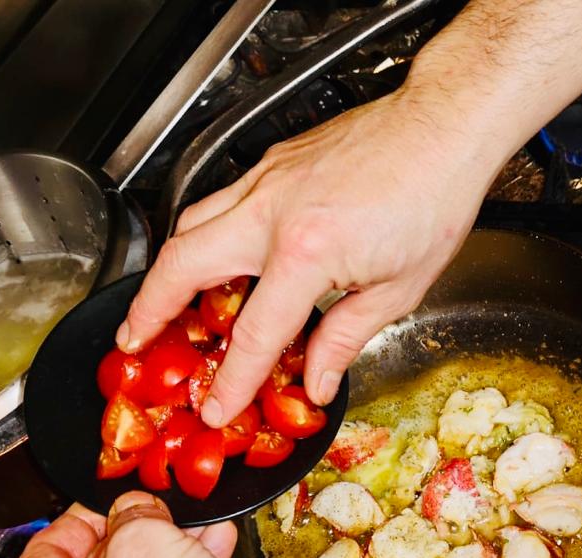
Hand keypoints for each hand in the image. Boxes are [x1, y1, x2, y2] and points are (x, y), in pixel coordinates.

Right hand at [115, 85, 498, 426]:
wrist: (446, 126)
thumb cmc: (434, 197)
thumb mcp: (398, 289)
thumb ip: (344, 338)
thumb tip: (319, 381)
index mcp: (307, 251)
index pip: (254, 333)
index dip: (231, 380)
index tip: (217, 408)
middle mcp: (273, 211)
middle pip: (183, 263)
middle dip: (149, 309)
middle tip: (135, 341)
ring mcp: (268, 180)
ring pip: (191, 222)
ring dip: (169, 267)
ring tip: (165, 303)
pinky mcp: (274, 164)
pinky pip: (221, 201)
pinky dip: (207, 233)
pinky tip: (221, 256)